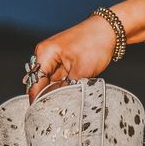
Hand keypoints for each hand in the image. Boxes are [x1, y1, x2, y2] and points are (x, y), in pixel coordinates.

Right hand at [26, 0, 144, 103]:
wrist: (110, 29)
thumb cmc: (96, 44)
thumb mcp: (82, 72)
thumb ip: (66, 89)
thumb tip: (56, 104)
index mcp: (45, 54)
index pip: (35, 84)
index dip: (37, 101)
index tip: (40, 116)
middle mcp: (45, 55)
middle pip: (40, 84)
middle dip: (47, 98)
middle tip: (56, 113)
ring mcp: (53, 58)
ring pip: (50, 83)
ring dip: (56, 93)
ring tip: (66, 104)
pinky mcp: (62, 62)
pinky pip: (58, 79)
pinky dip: (63, 87)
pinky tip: (71, 95)